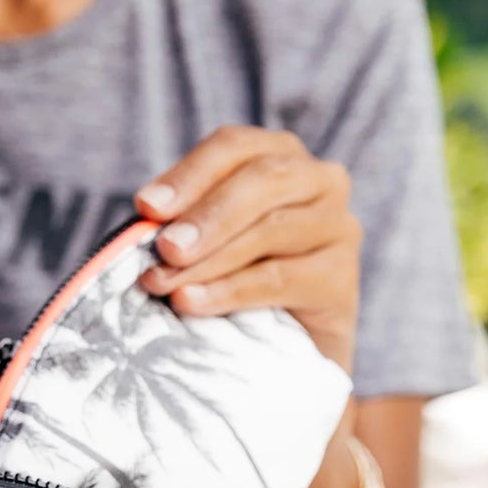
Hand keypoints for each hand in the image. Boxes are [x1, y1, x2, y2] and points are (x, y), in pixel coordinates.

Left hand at [132, 124, 360, 373]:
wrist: (279, 341)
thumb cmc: (229, 275)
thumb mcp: (202, 239)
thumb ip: (180, 222)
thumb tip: (145, 216)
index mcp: (277, 155)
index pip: (232, 147)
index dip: (188, 175)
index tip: (146, 207)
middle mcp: (318, 179)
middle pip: (262, 179)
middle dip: (207, 215)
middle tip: (166, 248)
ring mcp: (337, 225)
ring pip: (270, 230)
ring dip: (209, 259)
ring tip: (165, 283)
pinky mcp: (341, 277)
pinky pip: (279, 278)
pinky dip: (229, 291)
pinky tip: (192, 302)